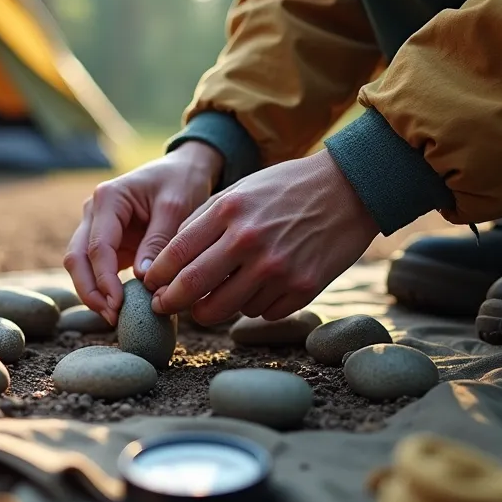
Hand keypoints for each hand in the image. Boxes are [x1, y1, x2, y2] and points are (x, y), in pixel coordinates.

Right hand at [64, 142, 223, 324]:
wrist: (183, 169)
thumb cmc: (181, 182)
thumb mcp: (176, 208)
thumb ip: (158, 241)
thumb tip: (142, 279)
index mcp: (108, 198)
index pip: (98, 246)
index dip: (104, 279)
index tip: (117, 304)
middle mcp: (94, 212)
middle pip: (76, 258)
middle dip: (90, 290)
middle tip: (111, 317)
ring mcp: (96, 227)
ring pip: (79, 265)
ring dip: (92, 292)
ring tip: (113, 317)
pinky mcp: (106, 242)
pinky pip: (95, 268)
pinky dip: (102, 288)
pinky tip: (118, 308)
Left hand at [142, 149, 379, 324]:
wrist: (350, 189)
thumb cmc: (287, 189)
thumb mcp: (240, 191)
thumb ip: (203, 221)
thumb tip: (169, 261)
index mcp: (230, 211)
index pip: (177, 254)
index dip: (158, 277)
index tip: (150, 286)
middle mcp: (250, 241)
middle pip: (193, 288)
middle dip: (171, 303)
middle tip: (164, 307)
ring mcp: (277, 268)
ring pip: (225, 309)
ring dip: (213, 308)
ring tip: (214, 296)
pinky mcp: (303, 288)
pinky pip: (262, 312)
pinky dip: (255, 305)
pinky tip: (261, 286)